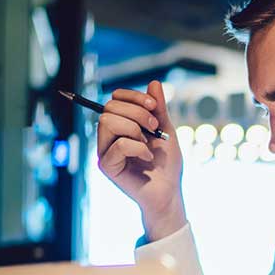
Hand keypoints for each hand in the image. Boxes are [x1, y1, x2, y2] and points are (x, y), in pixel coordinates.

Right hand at [96, 80, 186, 239]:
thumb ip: (158, 109)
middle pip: (109, 107)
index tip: (154, 107)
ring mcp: (105, 151)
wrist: (169, 192)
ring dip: (135, 129)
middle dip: (137, 113)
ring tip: (149, 143)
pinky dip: (138, 148)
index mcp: (121, 125)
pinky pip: (118, 145)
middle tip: (155, 128)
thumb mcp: (166, 130)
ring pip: (108, 122)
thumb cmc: (167, 165)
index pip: (115, 99)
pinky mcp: (107, 166)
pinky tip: (148, 159)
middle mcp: (108, 136)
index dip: (133, 97)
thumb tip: (153, 83)